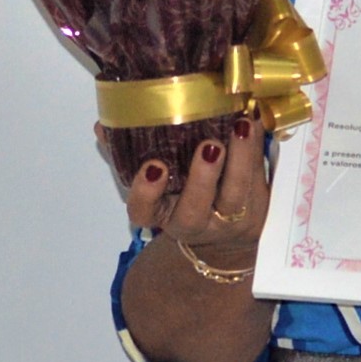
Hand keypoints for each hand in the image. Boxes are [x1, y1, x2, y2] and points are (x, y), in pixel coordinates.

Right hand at [119, 120, 268, 282]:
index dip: (146, 192)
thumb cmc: (179, 197)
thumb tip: (102, 126)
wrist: (223, 237)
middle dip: (201, 178)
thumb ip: (127, 155)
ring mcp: (226, 221)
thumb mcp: (152, 182)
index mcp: (159, 214)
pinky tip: (255, 125)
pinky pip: (258, 184)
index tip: (154, 166)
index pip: (143, 211)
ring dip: (240, 159)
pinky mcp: (255, 213)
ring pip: (234, 195)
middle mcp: (191, 222)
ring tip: (241, 127)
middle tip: (209, 145)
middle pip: (194, 208)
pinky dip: (258, 152)